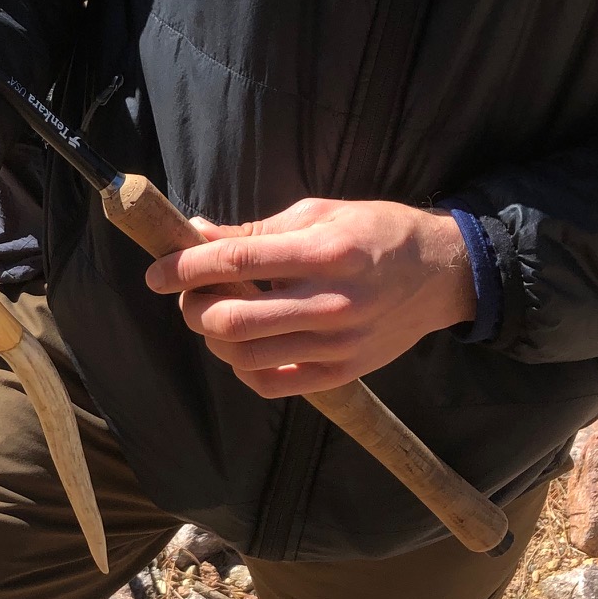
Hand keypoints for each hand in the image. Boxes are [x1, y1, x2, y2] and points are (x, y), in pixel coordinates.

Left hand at [143, 197, 477, 397]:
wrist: (442, 275)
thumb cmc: (375, 234)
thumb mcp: (318, 215)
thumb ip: (254, 231)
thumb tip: (194, 233)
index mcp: (324, 252)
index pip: (235, 263)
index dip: (184, 268)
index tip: (155, 273)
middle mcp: (331, 302)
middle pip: (231, 318)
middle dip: (191, 308)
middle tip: (186, 296)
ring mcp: (337, 345)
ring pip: (244, 356)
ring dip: (212, 338)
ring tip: (214, 318)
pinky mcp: (342, 373)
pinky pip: (271, 384)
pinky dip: (241, 368)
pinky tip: (241, 346)